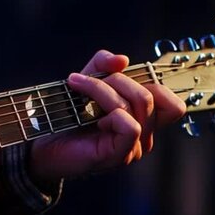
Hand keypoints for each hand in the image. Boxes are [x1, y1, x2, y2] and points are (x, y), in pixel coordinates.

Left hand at [28, 50, 185, 184]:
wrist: (43, 143)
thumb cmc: (67, 115)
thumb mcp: (87, 80)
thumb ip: (103, 64)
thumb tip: (121, 59)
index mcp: (142, 119)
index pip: (171, 102)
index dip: (149, 81)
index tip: (114, 76)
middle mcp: (143, 136)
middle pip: (151, 95)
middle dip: (117, 80)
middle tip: (85, 81)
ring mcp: (132, 148)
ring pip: (138, 106)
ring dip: (104, 91)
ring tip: (79, 92)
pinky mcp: (118, 155)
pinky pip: (131, 126)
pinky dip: (111, 114)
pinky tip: (94, 120)